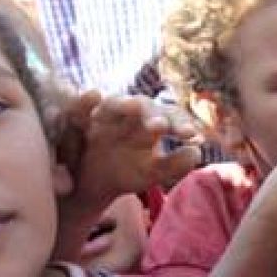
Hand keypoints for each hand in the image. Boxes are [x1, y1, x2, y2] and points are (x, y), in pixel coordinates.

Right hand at [57, 91, 200, 205]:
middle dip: (153, 113)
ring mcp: (104, 116)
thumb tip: (197, 153)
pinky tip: (93, 95)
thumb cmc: (128, 171)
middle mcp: (129, 115)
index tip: (192, 135)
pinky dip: (84, 101)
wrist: (94, 182)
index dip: (180, 123)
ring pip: (114, 102)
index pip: (169, 116)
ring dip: (123, 103)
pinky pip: (79, 108)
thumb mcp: (153, 173)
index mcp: (150, 124)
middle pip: (144, 105)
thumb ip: (175, 165)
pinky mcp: (79, 121)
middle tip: (161, 126)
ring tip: (134, 106)